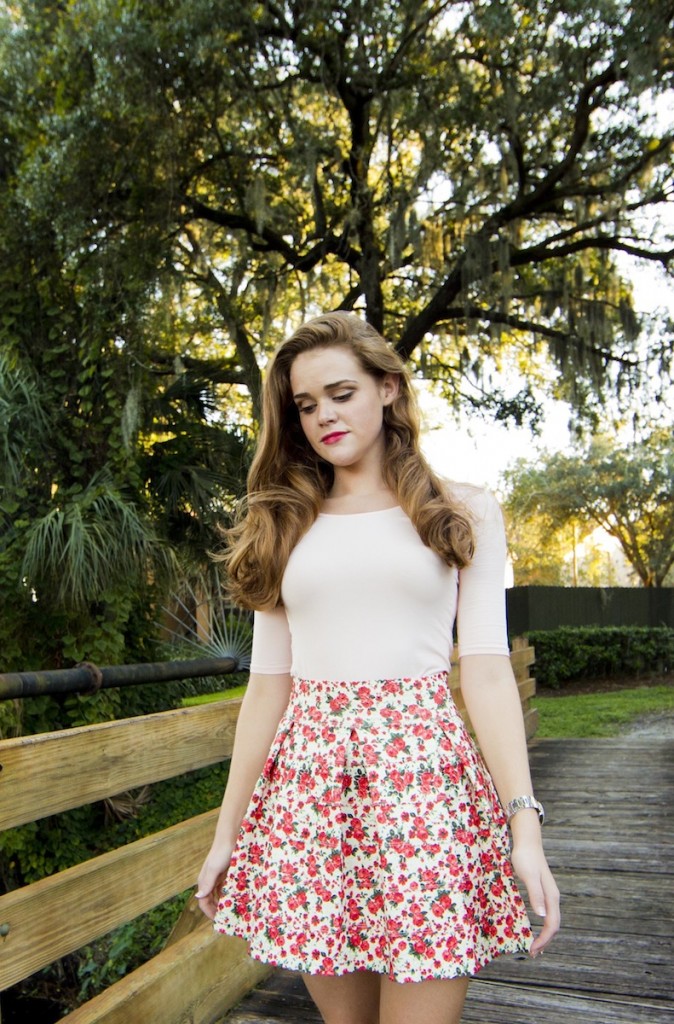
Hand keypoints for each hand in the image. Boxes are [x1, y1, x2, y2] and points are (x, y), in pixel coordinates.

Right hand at [194, 845, 233, 919]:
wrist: (231, 837)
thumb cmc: (221, 852)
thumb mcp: (214, 869)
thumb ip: (207, 883)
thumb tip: (199, 897)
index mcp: (204, 881)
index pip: (203, 902)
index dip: (209, 912)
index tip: (219, 921)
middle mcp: (209, 880)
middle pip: (210, 900)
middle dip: (216, 910)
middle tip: (226, 919)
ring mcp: (218, 877)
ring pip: (218, 895)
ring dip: (222, 903)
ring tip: (232, 911)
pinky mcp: (226, 873)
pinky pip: (225, 888)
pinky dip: (229, 895)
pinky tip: (236, 899)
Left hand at [511, 832, 560, 957]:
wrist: (527, 842)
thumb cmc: (526, 858)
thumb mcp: (529, 876)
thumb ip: (536, 894)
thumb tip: (542, 915)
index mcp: (551, 897)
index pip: (552, 924)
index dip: (544, 939)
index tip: (532, 949)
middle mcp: (553, 898)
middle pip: (554, 925)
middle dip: (545, 941)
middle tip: (532, 953)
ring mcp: (549, 895)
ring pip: (551, 921)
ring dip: (544, 935)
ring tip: (535, 947)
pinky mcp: (542, 892)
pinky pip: (546, 914)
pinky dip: (542, 926)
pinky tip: (534, 928)